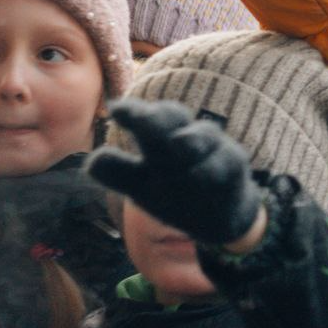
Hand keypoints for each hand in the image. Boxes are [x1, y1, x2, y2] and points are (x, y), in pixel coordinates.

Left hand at [87, 99, 260, 244]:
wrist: (222, 216)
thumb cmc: (176, 193)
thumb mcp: (140, 186)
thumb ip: (116, 171)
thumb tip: (94, 161)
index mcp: (156, 141)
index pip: (143, 118)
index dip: (131, 113)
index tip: (115, 111)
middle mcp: (183, 139)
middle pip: (170, 118)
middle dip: (154, 117)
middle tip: (138, 117)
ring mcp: (210, 151)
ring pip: (202, 135)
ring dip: (191, 139)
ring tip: (179, 144)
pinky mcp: (234, 165)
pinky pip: (224, 162)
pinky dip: (213, 168)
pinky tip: (201, 175)